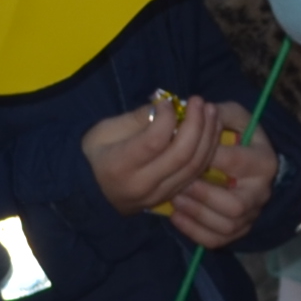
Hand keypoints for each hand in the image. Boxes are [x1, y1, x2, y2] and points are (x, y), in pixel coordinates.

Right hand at [83, 96, 220, 215]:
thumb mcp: (104, 131)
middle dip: (197, 124)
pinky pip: (195, 175)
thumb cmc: (94, 155)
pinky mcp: (169, 197)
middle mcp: (141, 185)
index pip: (155, 142)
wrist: (89, 193)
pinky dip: (207, 151)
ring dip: (208, 136)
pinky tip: (211, 131)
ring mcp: (157, 195)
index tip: (168, 103)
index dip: (168, 118)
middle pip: (181, 155)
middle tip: (200, 102)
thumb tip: (167, 106)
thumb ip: (136, 119)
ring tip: (212, 112)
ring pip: (194, 167)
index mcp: (120, 166)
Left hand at [164, 118, 278, 249]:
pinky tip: (176, 216)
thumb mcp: (233, 117)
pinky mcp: (237, 230)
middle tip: (179, 183)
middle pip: (236, 204)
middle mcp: (262, 191)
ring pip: (226, 224)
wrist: (244, 165)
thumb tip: (204, 110)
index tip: (185, 149)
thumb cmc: (235, 137)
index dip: (208, 156)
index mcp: (264, 161)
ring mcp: (251, 214)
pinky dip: (194, 231)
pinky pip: (216, 239)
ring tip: (176, 198)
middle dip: (204, 195)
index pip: (236, 161)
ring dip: (197, 214)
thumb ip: (221, 112)